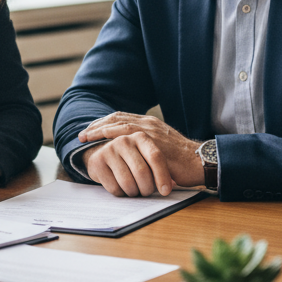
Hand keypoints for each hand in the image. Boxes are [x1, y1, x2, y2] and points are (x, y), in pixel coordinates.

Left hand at [78, 113, 203, 195]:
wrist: (199, 162)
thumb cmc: (182, 162)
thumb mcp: (160, 152)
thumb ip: (147, 150)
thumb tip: (133, 159)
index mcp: (150, 125)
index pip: (122, 119)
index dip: (104, 124)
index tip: (90, 130)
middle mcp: (149, 123)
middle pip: (116, 118)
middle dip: (97, 125)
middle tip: (82, 133)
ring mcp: (149, 129)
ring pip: (118, 122)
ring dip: (98, 128)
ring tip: (84, 136)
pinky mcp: (151, 138)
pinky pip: (126, 132)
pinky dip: (111, 132)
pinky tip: (100, 137)